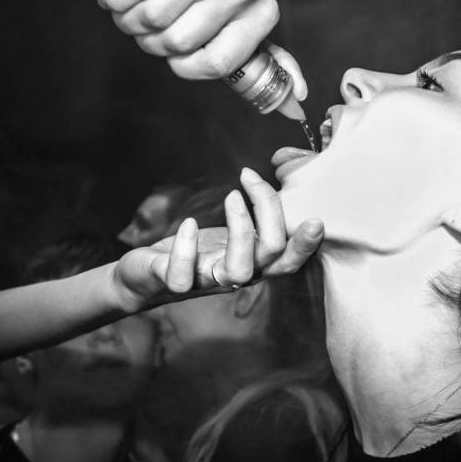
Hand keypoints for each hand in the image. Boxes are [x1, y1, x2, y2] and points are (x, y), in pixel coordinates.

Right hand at [95, 0, 306, 96]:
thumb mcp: (233, 23)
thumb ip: (264, 60)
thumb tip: (297, 101)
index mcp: (261, 10)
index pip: (218, 64)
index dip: (183, 65)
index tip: (174, 52)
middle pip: (178, 42)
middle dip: (148, 39)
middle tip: (145, 20)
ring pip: (153, 17)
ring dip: (127, 17)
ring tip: (130, 4)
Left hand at [111, 167, 321, 310]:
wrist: (144, 277)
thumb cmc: (192, 250)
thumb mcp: (227, 234)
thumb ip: (254, 218)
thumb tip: (275, 180)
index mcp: (253, 263)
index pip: (289, 259)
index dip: (305, 244)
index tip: (316, 218)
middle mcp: (236, 275)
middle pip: (272, 257)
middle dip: (272, 216)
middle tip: (253, 179)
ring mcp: (206, 281)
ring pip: (239, 271)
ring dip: (241, 230)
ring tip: (232, 195)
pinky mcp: (172, 283)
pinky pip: (182, 277)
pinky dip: (187, 249)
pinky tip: (189, 223)